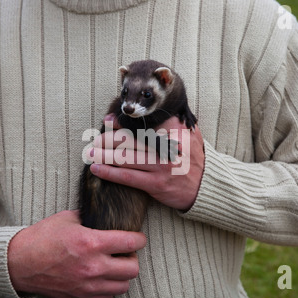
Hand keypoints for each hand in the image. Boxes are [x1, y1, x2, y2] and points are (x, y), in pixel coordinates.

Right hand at [7, 210, 145, 297]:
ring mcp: (87, 286)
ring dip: (122, 275)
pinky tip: (101, 278)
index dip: (139, 239)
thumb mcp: (67, 218)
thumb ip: (90, 216)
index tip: (137, 237)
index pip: (131, 243)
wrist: (19, 262)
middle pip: (133, 268)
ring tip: (113, 265)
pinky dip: (108, 288)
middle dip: (133, 258)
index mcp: (91, 243)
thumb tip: (105, 213)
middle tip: (125, 252)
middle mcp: (93, 267)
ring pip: (123, 286)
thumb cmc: (41, 238)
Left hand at [89, 114, 204, 210]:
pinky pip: (128, 177)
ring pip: (125, 157)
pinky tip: (97, 169)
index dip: (121, 122)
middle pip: (129, 139)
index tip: (108, 120)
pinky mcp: (156, 184)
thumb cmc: (194, 158)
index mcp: (172, 130)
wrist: (207, 185)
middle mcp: (165, 147)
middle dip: (107, 138)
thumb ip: (173, 121)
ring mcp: (160, 166)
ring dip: (103, 154)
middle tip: (94, 138)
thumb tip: (152, 112)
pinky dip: (110, 173)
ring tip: (89, 153)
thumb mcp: (190, 134)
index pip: (142, 124)